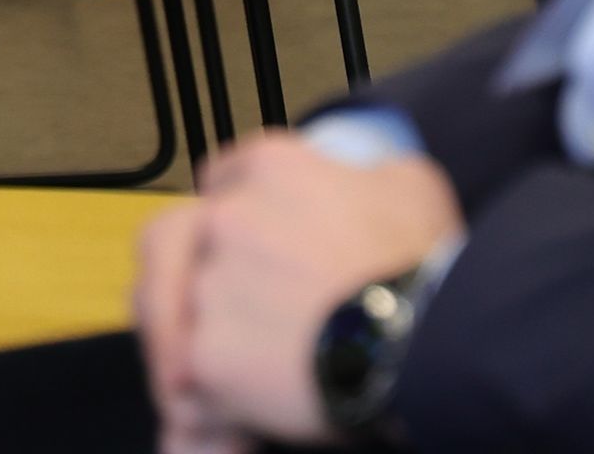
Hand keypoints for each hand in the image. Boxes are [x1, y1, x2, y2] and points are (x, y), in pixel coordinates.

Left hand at [136, 135, 462, 445]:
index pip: (219, 183)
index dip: (227, 220)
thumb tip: (367, 183)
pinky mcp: (207, 356)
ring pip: (173, 318)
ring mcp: (211, 286)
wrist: (426, 339)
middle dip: (172, 279)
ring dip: (192, 348)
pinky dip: (207, 413)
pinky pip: (190, 386)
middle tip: (195, 322)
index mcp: (269, 167)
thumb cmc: (423, 266)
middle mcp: (227, 217)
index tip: (237, 251)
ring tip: (214, 391)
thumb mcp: (411, 186)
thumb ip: (368, 175)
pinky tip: (233, 433)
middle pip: (167, 242)